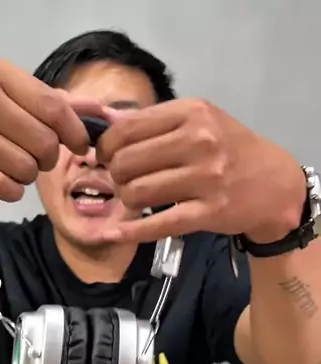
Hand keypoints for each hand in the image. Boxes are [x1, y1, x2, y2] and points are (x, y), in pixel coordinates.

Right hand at [0, 58, 99, 200]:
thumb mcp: (4, 94)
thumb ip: (50, 102)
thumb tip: (98, 112)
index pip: (53, 107)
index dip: (74, 132)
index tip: (80, 146)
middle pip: (42, 142)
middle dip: (47, 159)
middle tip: (35, 159)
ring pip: (24, 168)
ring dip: (26, 176)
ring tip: (13, 168)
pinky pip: (1, 186)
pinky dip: (10, 191)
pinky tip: (3, 183)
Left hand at [97, 99, 305, 242]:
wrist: (274, 185)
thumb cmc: (230, 151)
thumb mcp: (200, 121)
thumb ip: (157, 123)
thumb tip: (106, 128)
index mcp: (192, 113)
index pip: (128, 128)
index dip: (106, 146)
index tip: (106, 157)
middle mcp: (199, 141)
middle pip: (127, 162)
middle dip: (116, 175)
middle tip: (124, 181)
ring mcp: (205, 178)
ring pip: (137, 192)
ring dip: (127, 200)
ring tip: (136, 199)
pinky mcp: (208, 212)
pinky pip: (158, 224)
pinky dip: (131, 231)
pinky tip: (115, 233)